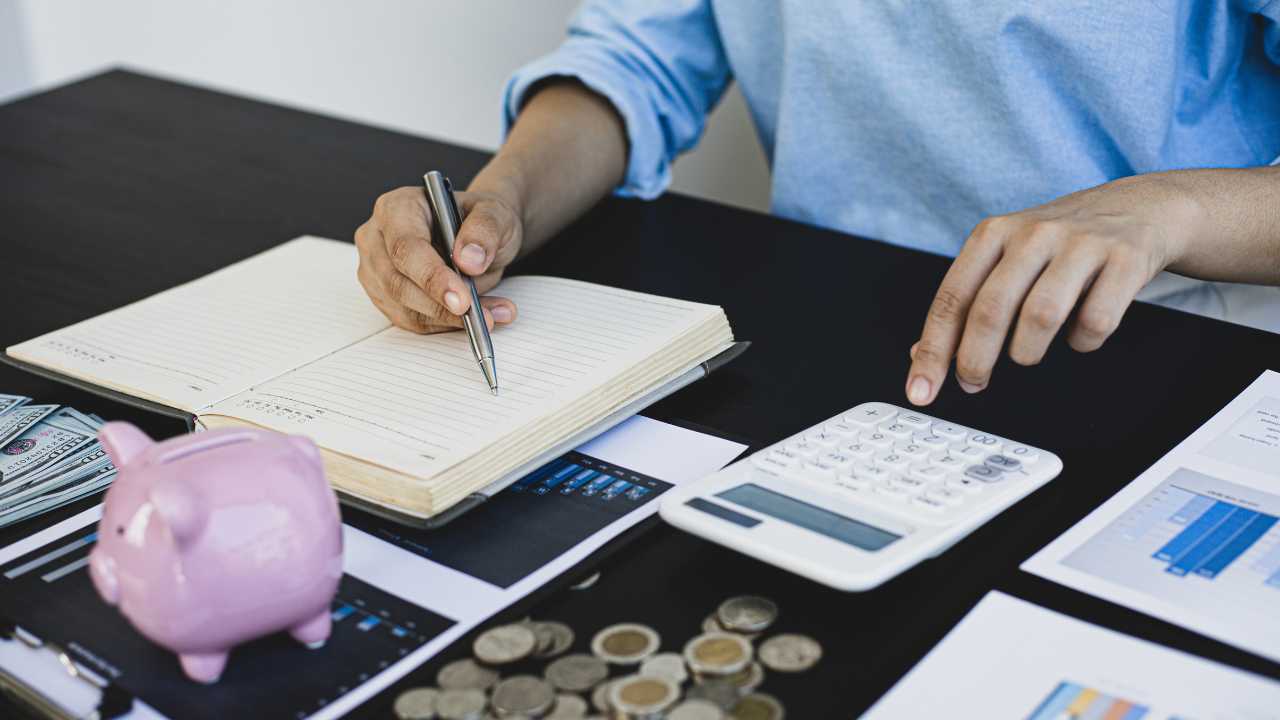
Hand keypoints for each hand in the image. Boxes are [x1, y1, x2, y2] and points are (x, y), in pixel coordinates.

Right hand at [355, 186, 521, 332]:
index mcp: (397, 207)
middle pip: (398, 284)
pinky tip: (479, 318)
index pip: (405, 247)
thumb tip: (469, 260)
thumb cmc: (479, 219)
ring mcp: (377, 271)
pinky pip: (414, 321)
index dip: (432, 277)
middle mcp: (378, 238)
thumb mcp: (494, 213)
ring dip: (451, 319)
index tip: (462, 299)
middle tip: (481, 317)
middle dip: (441, 306)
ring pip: (405, 309)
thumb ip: (484, 230)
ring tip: (492, 315)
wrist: (479, 236)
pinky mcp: (386, 297)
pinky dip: (448, 325)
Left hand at [905, 174, 1201, 405]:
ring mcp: (1081, 244)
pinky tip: (1079, 332)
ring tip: (1027, 354)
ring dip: (1027, 352)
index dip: (933, 350)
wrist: (1141, 207)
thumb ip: (968, 301)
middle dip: (975, 360)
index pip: (952, 298)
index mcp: (994, 233)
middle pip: (991, 309)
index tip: (922, 389)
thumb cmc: (1062, 243)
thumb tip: (923, 354)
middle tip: (973, 383)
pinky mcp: (1125, 259)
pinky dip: (1082, 342)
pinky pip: (1095, 321)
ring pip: (1040, 316)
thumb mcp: (1007, 258)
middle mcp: (1033, 233)